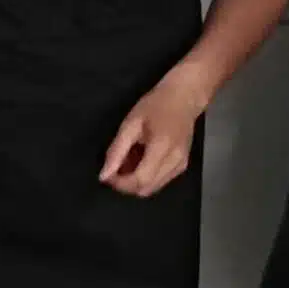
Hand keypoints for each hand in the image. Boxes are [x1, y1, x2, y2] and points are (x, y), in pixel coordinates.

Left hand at [100, 69, 210, 197]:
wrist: (184, 98)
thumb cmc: (156, 105)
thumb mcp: (131, 124)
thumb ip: (116, 151)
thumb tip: (104, 176)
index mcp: (162, 148)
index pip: (139, 180)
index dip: (120, 183)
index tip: (107, 175)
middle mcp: (174, 162)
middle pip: (145, 189)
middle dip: (126, 184)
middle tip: (115, 167)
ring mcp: (180, 166)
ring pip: (152, 189)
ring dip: (135, 181)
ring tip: (129, 160)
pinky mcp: (182, 167)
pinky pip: (159, 182)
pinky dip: (146, 177)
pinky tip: (141, 160)